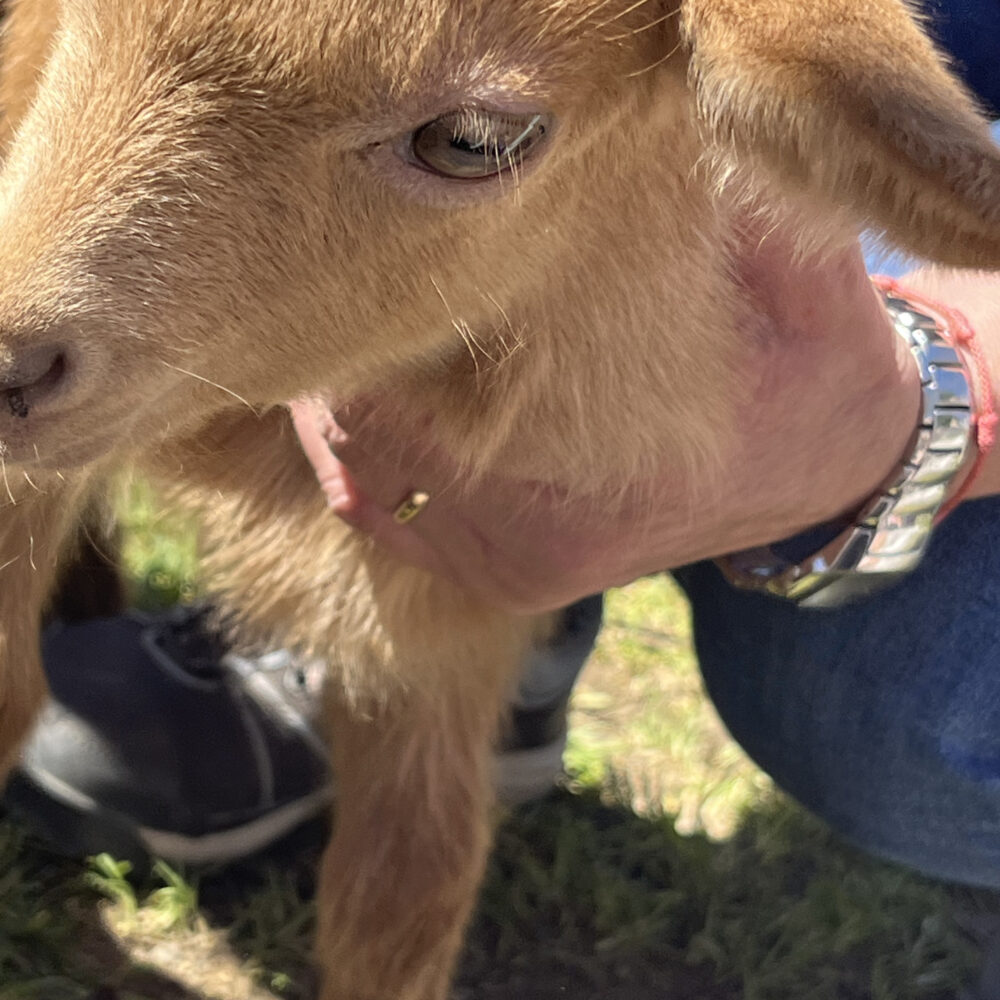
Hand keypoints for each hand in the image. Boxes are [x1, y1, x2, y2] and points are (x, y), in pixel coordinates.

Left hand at [292, 230, 931, 613]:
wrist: (826, 468)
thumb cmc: (808, 358)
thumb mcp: (792, 271)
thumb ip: (703, 220)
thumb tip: (609, 140)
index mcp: (596, 469)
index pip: (411, 387)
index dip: (366, 309)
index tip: (353, 247)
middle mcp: (544, 541)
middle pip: (367, 435)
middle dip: (341, 352)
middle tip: (325, 279)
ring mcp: (522, 571)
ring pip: (363, 482)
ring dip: (339, 406)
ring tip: (338, 332)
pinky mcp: (514, 581)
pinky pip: (388, 522)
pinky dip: (359, 462)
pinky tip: (359, 405)